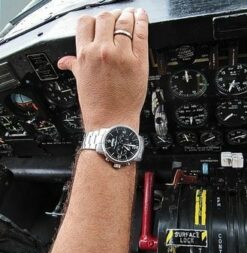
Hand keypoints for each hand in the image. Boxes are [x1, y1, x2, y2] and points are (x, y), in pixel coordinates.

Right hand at [57, 8, 148, 131]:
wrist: (111, 122)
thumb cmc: (96, 106)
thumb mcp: (81, 83)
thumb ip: (74, 66)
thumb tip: (64, 61)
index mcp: (84, 55)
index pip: (85, 23)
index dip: (93, 20)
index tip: (100, 24)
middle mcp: (101, 51)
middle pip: (105, 18)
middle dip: (111, 17)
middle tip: (116, 20)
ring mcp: (120, 55)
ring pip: (123, 21)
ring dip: (127, 15)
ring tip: (130, 17)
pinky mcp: (138, 61)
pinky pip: (141, 32)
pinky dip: (142, 20)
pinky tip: (141, 17)